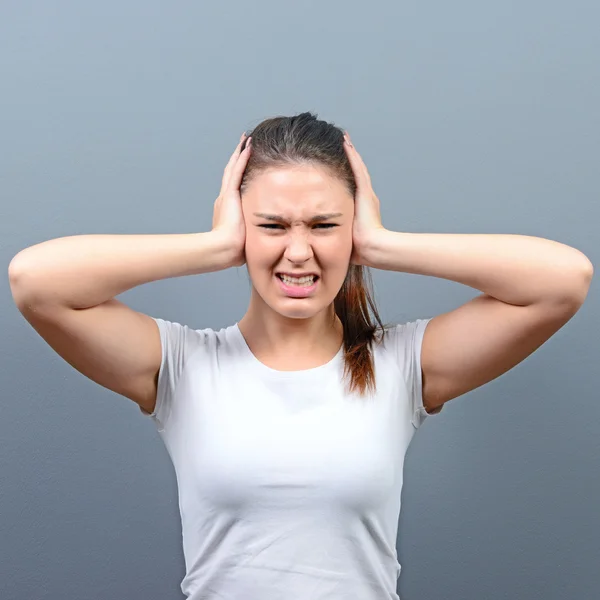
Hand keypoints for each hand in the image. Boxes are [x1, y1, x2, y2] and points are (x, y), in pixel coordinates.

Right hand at [211, 132, 251, 266]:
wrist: (224, 250)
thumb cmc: (235, 250)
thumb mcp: (246, 237)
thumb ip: (252, 233)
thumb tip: (263, 239)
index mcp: (228, 208)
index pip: (234, 186)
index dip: (239, 173)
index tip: (245, 162)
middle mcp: (224, 199)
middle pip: (231, 172)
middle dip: (238, 158)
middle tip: (244, 143)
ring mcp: (226, 195)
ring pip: (233, 168)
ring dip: (240, 152)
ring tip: (247, 138)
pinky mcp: (230, 195)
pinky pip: (237, 171)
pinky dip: (242, 158)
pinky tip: (248, 146)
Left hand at [343, 132, 386, 266]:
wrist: (370, 247)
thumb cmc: (356, 244)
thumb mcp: (341, 231)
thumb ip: (334, 225)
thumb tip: (317, 229)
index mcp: (357, 204)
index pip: (348, 183)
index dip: (342, 170)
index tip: (334, 158)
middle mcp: (363, 195)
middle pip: (354, 171)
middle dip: (347, 156)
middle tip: (339, 140)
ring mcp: (365, 192)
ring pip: (356, 166)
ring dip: (349, 151)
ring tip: (342, 137)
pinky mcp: (365, 191)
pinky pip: (357, 168)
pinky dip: (352, 155)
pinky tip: (345, 142)